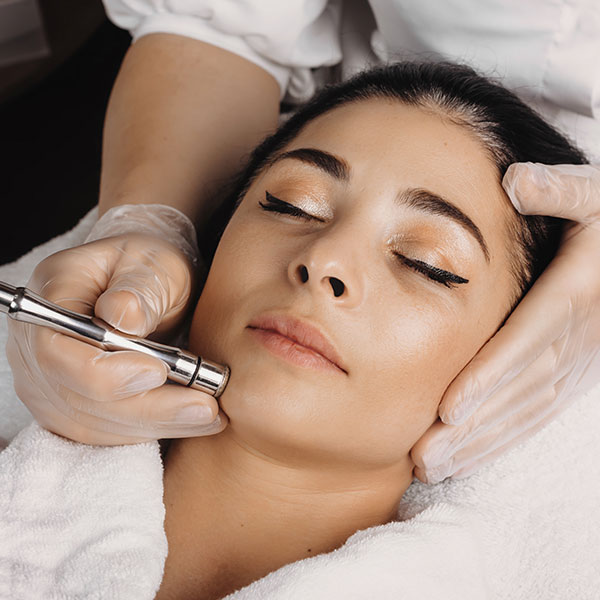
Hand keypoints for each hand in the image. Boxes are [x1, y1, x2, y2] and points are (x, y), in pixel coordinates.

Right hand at [6, 205, 227, 444]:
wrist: (146, 283)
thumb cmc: (148, 265)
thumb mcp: (153, 261)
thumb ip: (140, 287)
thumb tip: (125, 317)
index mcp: (49, 300)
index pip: (56, 353)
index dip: (105, 373)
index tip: (159, 370)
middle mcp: (36, 349)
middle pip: (78, 398)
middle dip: (148, 408)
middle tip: (205, 407)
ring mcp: (51, 384)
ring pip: (98, 424)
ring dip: (159, 424)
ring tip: (211, 414)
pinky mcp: (76, 408)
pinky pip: (110, 433)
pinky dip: (156, 429)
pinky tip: (195, 420)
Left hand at [411, 163, 599, 482]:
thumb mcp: (595, 194)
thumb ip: (559, 189)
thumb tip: (516, 180)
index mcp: (576, 294)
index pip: (527, 341)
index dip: (490, 375)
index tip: (450, 406)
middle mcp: (575, 338)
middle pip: (518, 390)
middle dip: (473, 427)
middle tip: (425, 454)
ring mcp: (575, 364)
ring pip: (523, 412)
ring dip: (480, 443)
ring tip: (433, 466)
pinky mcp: (571, 376)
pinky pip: (535, 414)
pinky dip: (501, 439)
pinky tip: (466, 457)